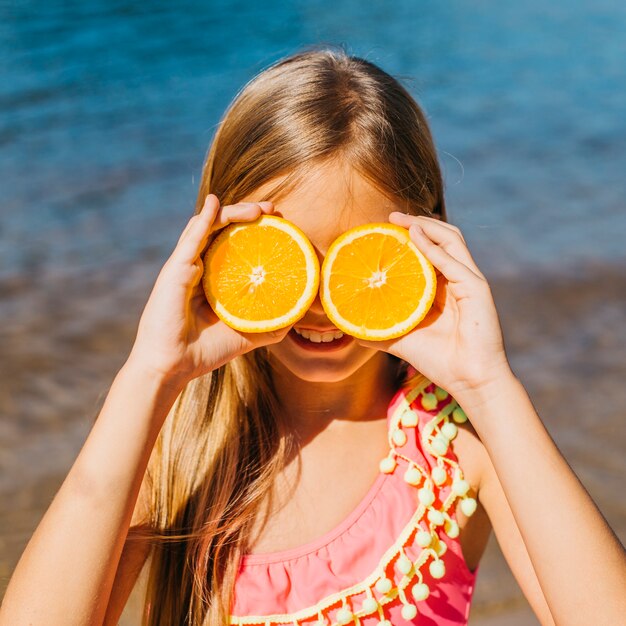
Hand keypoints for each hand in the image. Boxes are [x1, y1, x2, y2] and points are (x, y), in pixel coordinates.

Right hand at [126, 194, 290, 388]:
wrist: (173, 367)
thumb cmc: (205, 351)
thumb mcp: (247, 334)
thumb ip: (270, 322)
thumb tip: (299, 311)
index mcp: (213, 280)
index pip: (235, 245)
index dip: (255, 230)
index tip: (279, 223)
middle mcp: (198, 269)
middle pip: (224, 231)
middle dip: (249, 215)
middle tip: (274, 210)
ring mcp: (185, 267)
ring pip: (209, 228)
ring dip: (233, 212)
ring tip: (258, 208)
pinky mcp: (175, 270)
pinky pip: (191, 238)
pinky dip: (204, 218)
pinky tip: (214, 203)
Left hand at [357, 212, 512, 402]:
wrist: (469, 381)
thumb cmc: (439, 361)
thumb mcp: (402, 340)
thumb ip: (380, 331)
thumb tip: (351, 329)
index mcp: (444, 288)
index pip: (429, 252)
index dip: (409, 237)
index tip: (383, 230)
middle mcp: (457, 280)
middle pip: (441, 238)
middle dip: (416, 223)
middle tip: (391, 217)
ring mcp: (469, 281)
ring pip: (450, 240)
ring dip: (425, 225)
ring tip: (401, 219)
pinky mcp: (476, 288)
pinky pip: (452, 261)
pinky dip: (432, 247)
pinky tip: (414, 237)